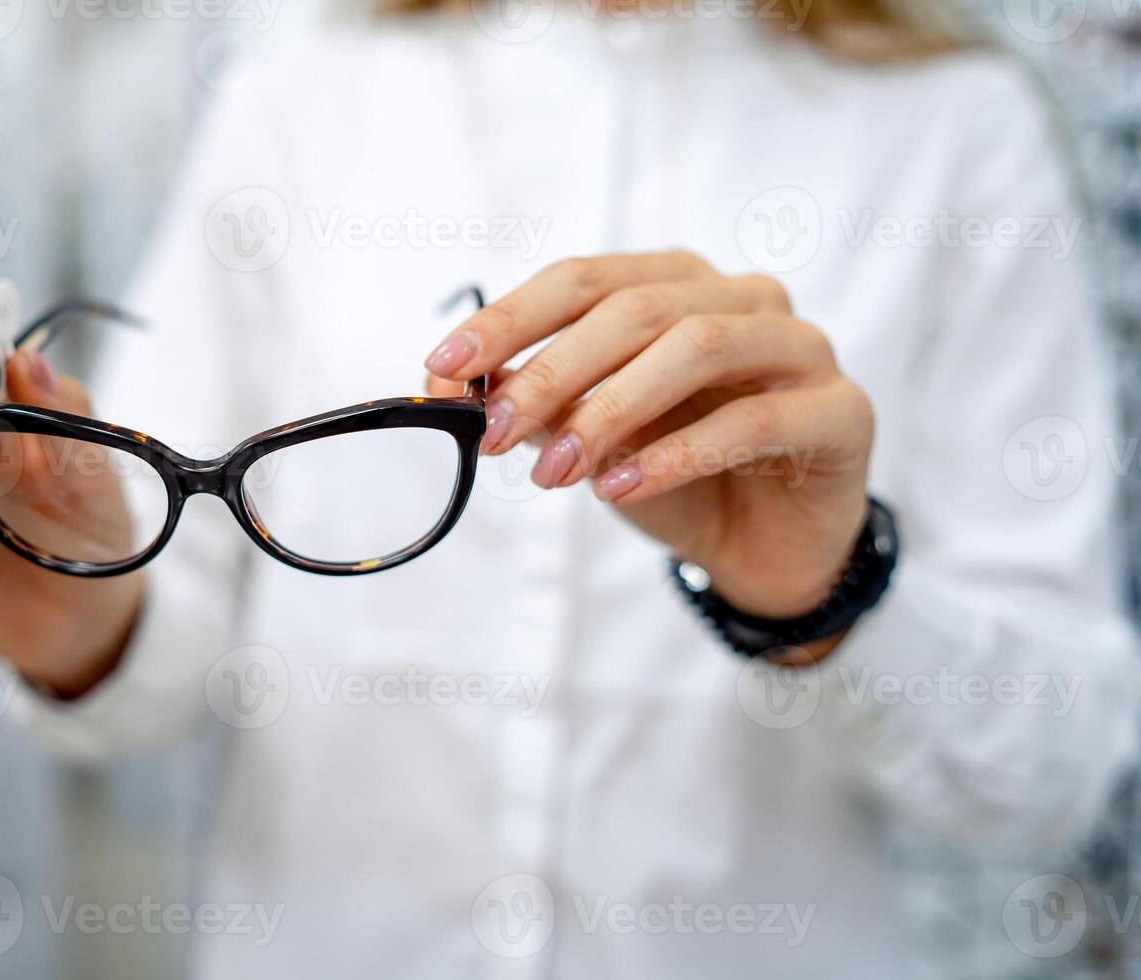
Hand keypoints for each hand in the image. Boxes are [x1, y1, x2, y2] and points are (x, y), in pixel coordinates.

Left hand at [425, 254, 873, 632]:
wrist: (763, 548)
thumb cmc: (676, 478)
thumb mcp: (593, 440)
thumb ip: (541, 405)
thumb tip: (461, 387)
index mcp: (679, 284)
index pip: (582, 280)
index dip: (509, 318)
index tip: (444, 365)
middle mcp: (743, 299)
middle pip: (635, 310)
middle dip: (552, 371)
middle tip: (496, 431)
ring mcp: (800, 349)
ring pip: (696, 348)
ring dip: (610, 410)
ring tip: (552, 472)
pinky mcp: (840, 411)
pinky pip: (750, 421)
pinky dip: (673, 455)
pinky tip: (618, 489)